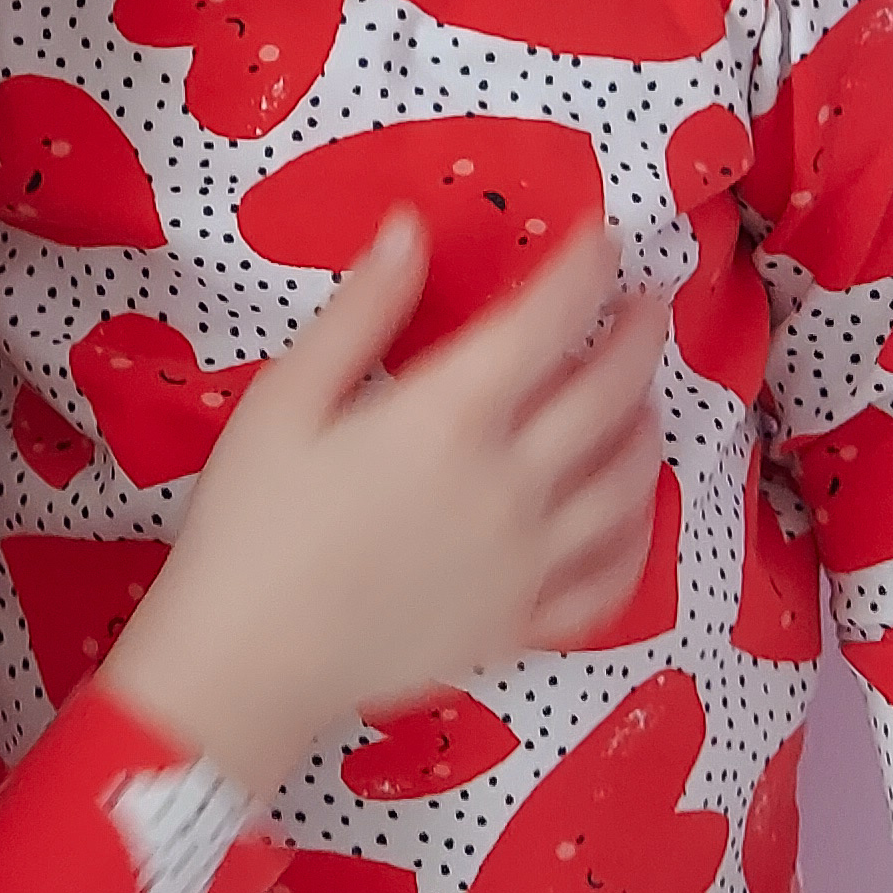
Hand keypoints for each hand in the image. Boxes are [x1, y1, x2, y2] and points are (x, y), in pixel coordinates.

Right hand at [102, 211, 664, 797]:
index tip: (605, 236)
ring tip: (641, 396)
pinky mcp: (522, 623)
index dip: (586, 269)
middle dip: (637, 336)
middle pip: (608, 396)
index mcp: (449, 418)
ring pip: (628, 484)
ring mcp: (527, 562)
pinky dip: (638, 535)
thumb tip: (410, 230)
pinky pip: (612, 579)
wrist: (245, 661)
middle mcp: (510, 485)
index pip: (547, 322)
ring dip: (646, 426)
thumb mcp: (286, 397)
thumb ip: (360, 312)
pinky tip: (631, 510)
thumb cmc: (251, 520)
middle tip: (645, 302)